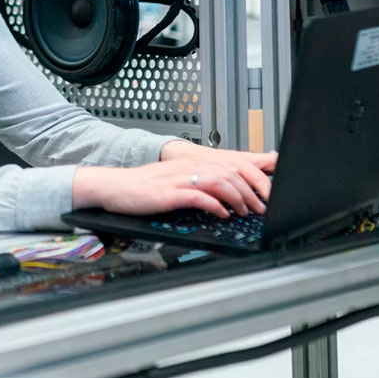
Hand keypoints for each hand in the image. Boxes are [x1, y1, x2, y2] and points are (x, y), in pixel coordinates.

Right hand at [72, 160, 266, 218]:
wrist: (115, 186)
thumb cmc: (143, 187)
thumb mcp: (175, 180)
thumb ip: (199, 184)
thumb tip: (223, 195)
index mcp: (192, 163)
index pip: (231, 166)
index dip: (252, 180)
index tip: (263, 196)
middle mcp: (189, 167)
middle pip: (230, 173)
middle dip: (251, 192)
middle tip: (259, 208)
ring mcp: (180, 179)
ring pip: (219, 182)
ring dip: (237, 198)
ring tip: (244, 212)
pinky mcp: (170, 193)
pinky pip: (199, 197)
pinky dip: (215, 206)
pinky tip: (222, 214)